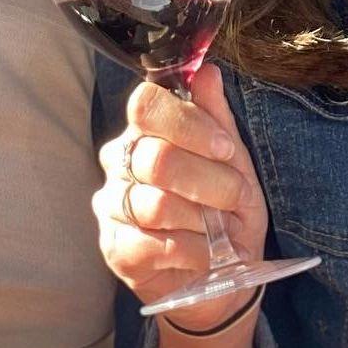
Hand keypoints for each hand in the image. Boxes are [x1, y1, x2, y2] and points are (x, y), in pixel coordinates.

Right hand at [92, 64, 268, 332]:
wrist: (225, 275)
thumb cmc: (227, 211)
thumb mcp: (233, 162)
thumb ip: (217, 118)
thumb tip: (207, 71)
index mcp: (146, 130)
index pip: (146, 104)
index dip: (188, 124)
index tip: (224, 148)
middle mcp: (120, 161)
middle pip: (156, 157)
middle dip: (210, 181)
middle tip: (235, 198)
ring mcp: (112, 205)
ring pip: (155, 204)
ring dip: (203, 220)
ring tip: (221, 230)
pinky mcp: (114, 248)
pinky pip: (150, 244)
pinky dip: (191, 251)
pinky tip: (205, 254)